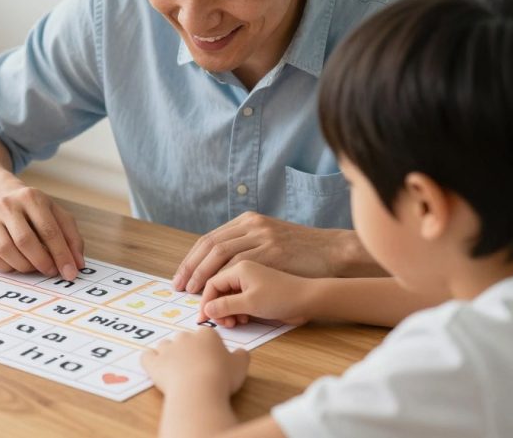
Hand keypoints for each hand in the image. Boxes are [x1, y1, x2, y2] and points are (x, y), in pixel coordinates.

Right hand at [0, 181, 83, 279]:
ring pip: (5, 250)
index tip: (70, 273)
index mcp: (32, 197)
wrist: (1, 197)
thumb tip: (78, 264)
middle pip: (25, 241)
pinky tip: (17, 264)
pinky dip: (6, 267)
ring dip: (24, 266)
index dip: (61, 254)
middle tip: (51, 272)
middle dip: (42, 262)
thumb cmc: (35, 212)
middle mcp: (8, 205)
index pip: (49, 230)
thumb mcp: (57, 215)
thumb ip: (71, 238)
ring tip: (35, 267)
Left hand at [142, 328, 248, 395]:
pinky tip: (155, 368)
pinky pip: (147, 357)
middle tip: (197, 370)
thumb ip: (241, 355)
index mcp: (206, 334)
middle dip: (189, 351)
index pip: (207, 336)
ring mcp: (167, 349)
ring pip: (165, 346)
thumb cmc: (222, 377)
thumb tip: (240, 352)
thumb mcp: (241, 365)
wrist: (199, 391)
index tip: (214, 363)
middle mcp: (185, 337)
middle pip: (185, 340)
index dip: (210, 350)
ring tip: (178, 372)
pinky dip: (150, 360)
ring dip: (169, 355)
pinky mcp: (153, 363)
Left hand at [173, 211, 358, 292]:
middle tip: (179, 286)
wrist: (333, 251)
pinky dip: (223, 277)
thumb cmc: (303, 252)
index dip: (192, 259)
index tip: (181, 277)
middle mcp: (252, 224)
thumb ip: (248, 245)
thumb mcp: (271, 239)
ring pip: (220, 253)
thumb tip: (221, 263)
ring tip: (193, 290)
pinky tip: (215, 290)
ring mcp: (262, 236)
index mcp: (248, 220)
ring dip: (201, 273)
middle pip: (210, 244)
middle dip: (191, 266)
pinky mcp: (273, 251)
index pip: (210, 239)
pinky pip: (239, 264)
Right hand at [199, 261, 314, 327]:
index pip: (211, 281)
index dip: (205, 301)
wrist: (310, 299)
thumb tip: (206, 310)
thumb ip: (225, 306)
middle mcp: (243, 268)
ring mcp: (250, 277)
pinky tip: (244, 318)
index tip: (204, 318)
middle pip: (217, 287)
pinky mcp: (257, 287)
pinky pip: (238, 297)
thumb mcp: (250, 304)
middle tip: (224, 323)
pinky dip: (236, 309)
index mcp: (239, 266)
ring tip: (235, 322)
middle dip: (216, 307)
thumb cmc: (282, 297)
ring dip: (227, 310)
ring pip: (227, 293)